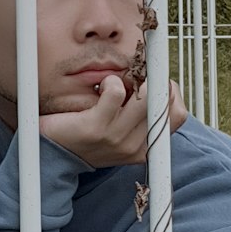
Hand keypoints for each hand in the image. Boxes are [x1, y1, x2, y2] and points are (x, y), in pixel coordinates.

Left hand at [40, 78, 188, 167]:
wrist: (52, 154)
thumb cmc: (87, 135)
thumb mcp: (121, 132)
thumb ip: (140, 116)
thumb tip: (158, 84)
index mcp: (145, 147)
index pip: (178, 115)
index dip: (171, 92)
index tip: (155, 84)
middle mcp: (135, 146)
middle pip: (164, 102)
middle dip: (154, 81)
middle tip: (137, 77)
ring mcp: (116, 138)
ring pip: (145, 96)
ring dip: (134, 79)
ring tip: (119, 81)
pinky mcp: (96, 127)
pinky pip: (116, 91)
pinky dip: (111, 81)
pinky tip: (103, 85)